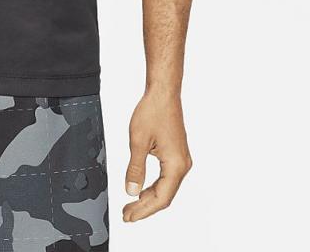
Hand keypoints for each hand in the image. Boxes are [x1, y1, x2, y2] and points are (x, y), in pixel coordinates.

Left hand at [122, 88, 191, 221]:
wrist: (163, 93)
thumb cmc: (153, 112)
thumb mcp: (138, 141)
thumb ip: (135, 169)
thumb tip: (131, 191)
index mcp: (176, 165)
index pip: (161, 198)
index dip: (144, 210)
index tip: (128, 216)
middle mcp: (183, 165)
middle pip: (164, 196)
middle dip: (145, 207)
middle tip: (126, 214)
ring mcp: (181, 160)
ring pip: (166, 188)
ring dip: (148, 198)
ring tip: (131, 205)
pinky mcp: (176, 154)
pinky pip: (166, 178)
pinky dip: (153, 186)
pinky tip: (141, 189)